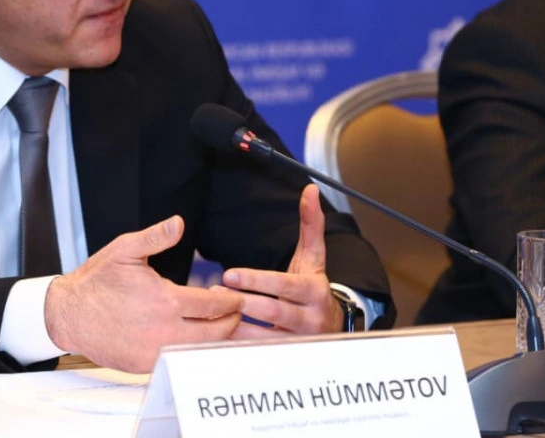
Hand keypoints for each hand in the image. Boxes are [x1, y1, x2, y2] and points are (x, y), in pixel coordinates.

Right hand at [45, 215, 244, 372]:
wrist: (68, 314)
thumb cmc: (96, 281)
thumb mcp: (125, 250)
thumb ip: (156, 237)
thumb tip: (178, 223)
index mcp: (165, 300)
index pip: (213, 306)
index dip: (229, 301)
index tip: (234, 297)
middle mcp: (164, 331)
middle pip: (215, 333)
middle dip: (230, 322)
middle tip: (234, 312)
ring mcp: (155, 352)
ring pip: (199, 350)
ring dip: (214, 338)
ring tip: (216, 324)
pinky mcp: (145, 366)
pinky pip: (178, 360)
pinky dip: (190, 351)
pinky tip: (190, 337)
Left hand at [219, 184, 341, 337]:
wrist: (332, 325)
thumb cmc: (313, 286)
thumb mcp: (313, 257)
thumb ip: (310, 225)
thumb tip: (309, 189)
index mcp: (314, 291)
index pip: (284, 285)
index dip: (257, 280)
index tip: (229, 274)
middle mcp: (311, 318)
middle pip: (274, 311)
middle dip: (243, 301)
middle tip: (214, 293)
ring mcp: (300, 341)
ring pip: (265, 336)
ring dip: (236, 325)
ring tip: (212, 312)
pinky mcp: (287, 356)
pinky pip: (260, 352)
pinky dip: (238, 345)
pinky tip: (217, 334)